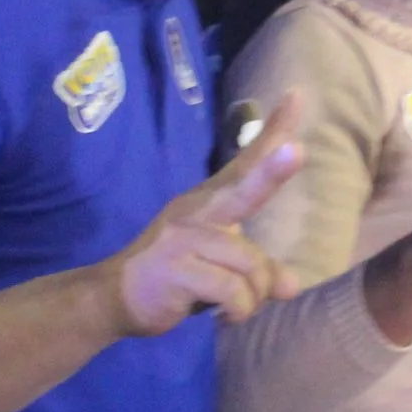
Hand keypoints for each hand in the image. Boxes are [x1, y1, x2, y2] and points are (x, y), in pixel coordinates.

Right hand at [107, 93, 305, 335]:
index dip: (273, 132)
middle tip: (298, 150)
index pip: (247, 161)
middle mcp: (198, 212)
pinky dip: (238, 310)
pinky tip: (226, 315)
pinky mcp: (175, 269)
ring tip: (235, 305)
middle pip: (243, 188)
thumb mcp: (222, 268)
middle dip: (272, 170)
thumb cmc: (177, 277)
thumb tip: (290, 286)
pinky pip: (232, 291)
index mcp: (211, 203)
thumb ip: (257, 270)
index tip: (297, 96)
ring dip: (254, 296)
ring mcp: (184, 239)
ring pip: (251, 267)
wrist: (113, 300)